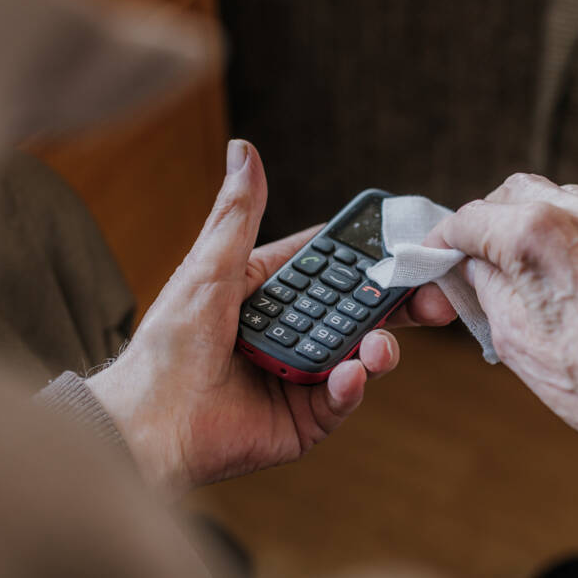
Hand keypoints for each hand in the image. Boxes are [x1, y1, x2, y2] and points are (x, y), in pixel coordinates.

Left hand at [86, 140, 454, 495]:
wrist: (147, 429)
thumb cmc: (167, 346)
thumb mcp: (209, 268)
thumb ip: (238, 213)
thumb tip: (242, 148)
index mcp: (268, 294)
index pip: (328, 266)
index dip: (366, 255)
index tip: (405, 242)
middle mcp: (289, 333)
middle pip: (354, 311)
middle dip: (394, 304)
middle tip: (430, 297)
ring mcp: (298, 376)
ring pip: (357, 354)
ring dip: (377, 346)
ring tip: (378, 345)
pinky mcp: (302, 421)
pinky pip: (338, 400)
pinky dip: (350, 387)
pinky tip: (350, 375)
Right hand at [430, 173, 577, 494]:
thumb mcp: (511, 336)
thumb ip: (485, 285)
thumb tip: (474, 266)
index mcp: (535, 235)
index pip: (471, 218)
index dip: (445, 238)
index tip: (438, 254)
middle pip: (516, 193)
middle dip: (490, 220)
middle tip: (478, 256)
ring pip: (563, 200)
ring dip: (536, 223)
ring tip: (528, 266)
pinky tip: (575, 280)